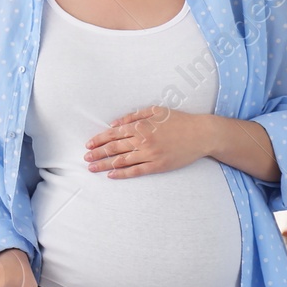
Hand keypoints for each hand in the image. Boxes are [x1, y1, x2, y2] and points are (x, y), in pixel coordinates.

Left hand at [85, 107, 208, 178]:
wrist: (201, 134)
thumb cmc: (179, 121)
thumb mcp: (156, 111)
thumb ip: (133, 116)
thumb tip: (114, 123)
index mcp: (141, 126)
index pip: (114, 134)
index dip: (99, 140)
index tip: (88, 145)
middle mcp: (143, 141)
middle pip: (114, 148)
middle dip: (97, 153)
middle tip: (85, 159)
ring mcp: (150, 154)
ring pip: (122, 161)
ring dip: (105, 165)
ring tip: (92, 168)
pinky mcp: (158, 166)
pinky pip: (136, 171)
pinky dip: (122, 173)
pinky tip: (111, 175)